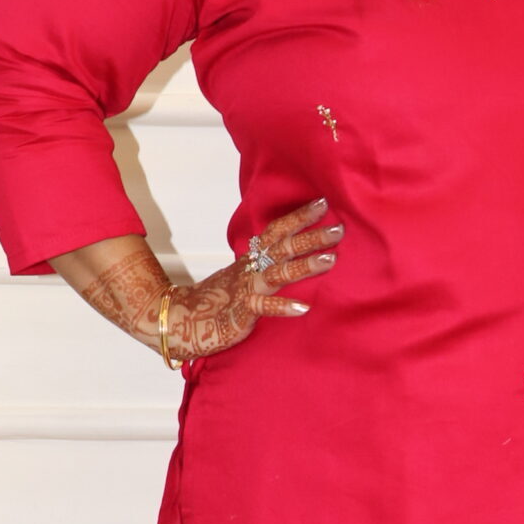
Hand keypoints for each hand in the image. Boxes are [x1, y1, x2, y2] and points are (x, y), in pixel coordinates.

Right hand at [163, 199, 342, 360]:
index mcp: (252, 258)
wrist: (183, 320)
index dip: (298, 217)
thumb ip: (266, 262)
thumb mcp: (245, 274)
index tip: (323, 203)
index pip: (277, 231)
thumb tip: (293, 248)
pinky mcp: (241, 312)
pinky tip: (304, 308)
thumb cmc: (219, 298)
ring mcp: (246, 289)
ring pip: (277, 273)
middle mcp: (251, 269)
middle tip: (339, 228)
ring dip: (304, 265)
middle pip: (283, 247)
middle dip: (311, 236)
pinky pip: (262, 307)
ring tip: (330, 259)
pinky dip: (282, 306)